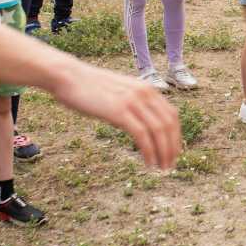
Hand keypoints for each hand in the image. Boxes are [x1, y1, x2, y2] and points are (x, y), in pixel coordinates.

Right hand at [46, 63, 181, 170]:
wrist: (70, 77)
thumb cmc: (90, 88)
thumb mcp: (119, 93)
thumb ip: (132, 106)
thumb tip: (139, 127)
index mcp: (146, 89)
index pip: (171, 114)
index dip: (176, 135)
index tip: (174, 151)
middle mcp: (144, 93)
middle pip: (168, 124)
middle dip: (173, 146)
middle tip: (170, 164)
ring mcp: (133, 101)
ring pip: (158, 131)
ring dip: (163, 152)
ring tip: (162, 167)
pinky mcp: (119, 111)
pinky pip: (142, 135)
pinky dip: (149, 151)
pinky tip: (148, 163)